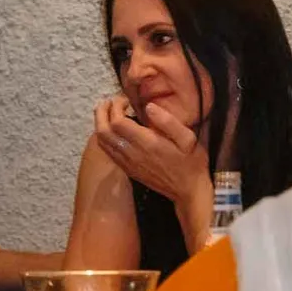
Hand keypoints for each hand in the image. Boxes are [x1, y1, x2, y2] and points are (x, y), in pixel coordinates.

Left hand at [92, 95, 208, 209]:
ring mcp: (127, 164)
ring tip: (109, 113)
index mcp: (146, 143)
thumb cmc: (191, 161)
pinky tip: (114, 130)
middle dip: (101, 113)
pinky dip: (105, 138)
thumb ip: (168, 121)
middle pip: (103, 131)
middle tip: (109, 102)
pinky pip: (108, 152)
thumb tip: (148, 107)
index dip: (116, 106)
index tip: (125, 100)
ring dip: (100, 124)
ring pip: (102, 142)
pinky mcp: (127, 170)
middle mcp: (132, 154)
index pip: (117, 122)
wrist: (188, 190)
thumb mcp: (187, 138)